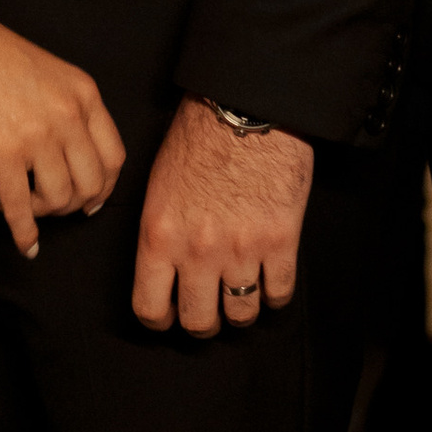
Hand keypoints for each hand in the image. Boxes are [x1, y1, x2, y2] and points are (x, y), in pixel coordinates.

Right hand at [0, 0, 123, 257]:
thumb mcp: (41, 69)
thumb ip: (62, 104)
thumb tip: (67, 148)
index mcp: (82, 91)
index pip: (113, 156)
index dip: (102, 187)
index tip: (90, 200)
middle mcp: (67, 113)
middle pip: (90, 184)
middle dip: (72, 205)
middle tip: (51, 208)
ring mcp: (36, 133)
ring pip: (58, 199)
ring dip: (43, 213)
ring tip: (22, 205)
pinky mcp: (0, 150)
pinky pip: (20, 207)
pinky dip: (23, 231)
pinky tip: (22, 241)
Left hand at [133, 99, 314, 336]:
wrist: (246, 107)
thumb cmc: (197, 139)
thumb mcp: (156, 186)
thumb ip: (158, 232)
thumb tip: (161, 267)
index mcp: (159, 236)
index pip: (149, 308)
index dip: (159, 320)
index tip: (168, 317)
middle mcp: (197, 251)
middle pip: (198, 322)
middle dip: (202, 324)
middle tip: (208, 311)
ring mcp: (242, 249)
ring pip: (241, 315)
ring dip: (240, 311)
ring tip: (240, 296)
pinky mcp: (281, 241)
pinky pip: (278, 294)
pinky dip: (274, 296)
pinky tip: (269, 282)